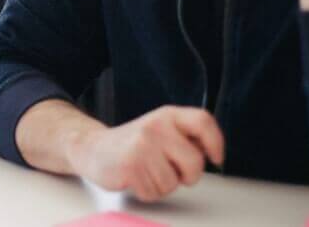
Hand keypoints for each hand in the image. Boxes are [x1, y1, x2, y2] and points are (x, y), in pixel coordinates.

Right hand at [65, 106, 224, 201]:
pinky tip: (136, 178)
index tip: (215, 158)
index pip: (203, 121)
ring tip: (147, 172)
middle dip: (188, 176)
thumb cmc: (133, 144)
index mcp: (167, 115)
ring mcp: (142, 145)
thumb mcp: (161, 130)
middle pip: (195, 162)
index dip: (216, 142)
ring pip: (173, 183)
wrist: (93, 148)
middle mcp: (156, 126)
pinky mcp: (131, 166)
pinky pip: (154, 193)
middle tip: (172, 171)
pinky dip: (147, 192)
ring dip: (162, 185)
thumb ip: (185, 137)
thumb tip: (210, 153)